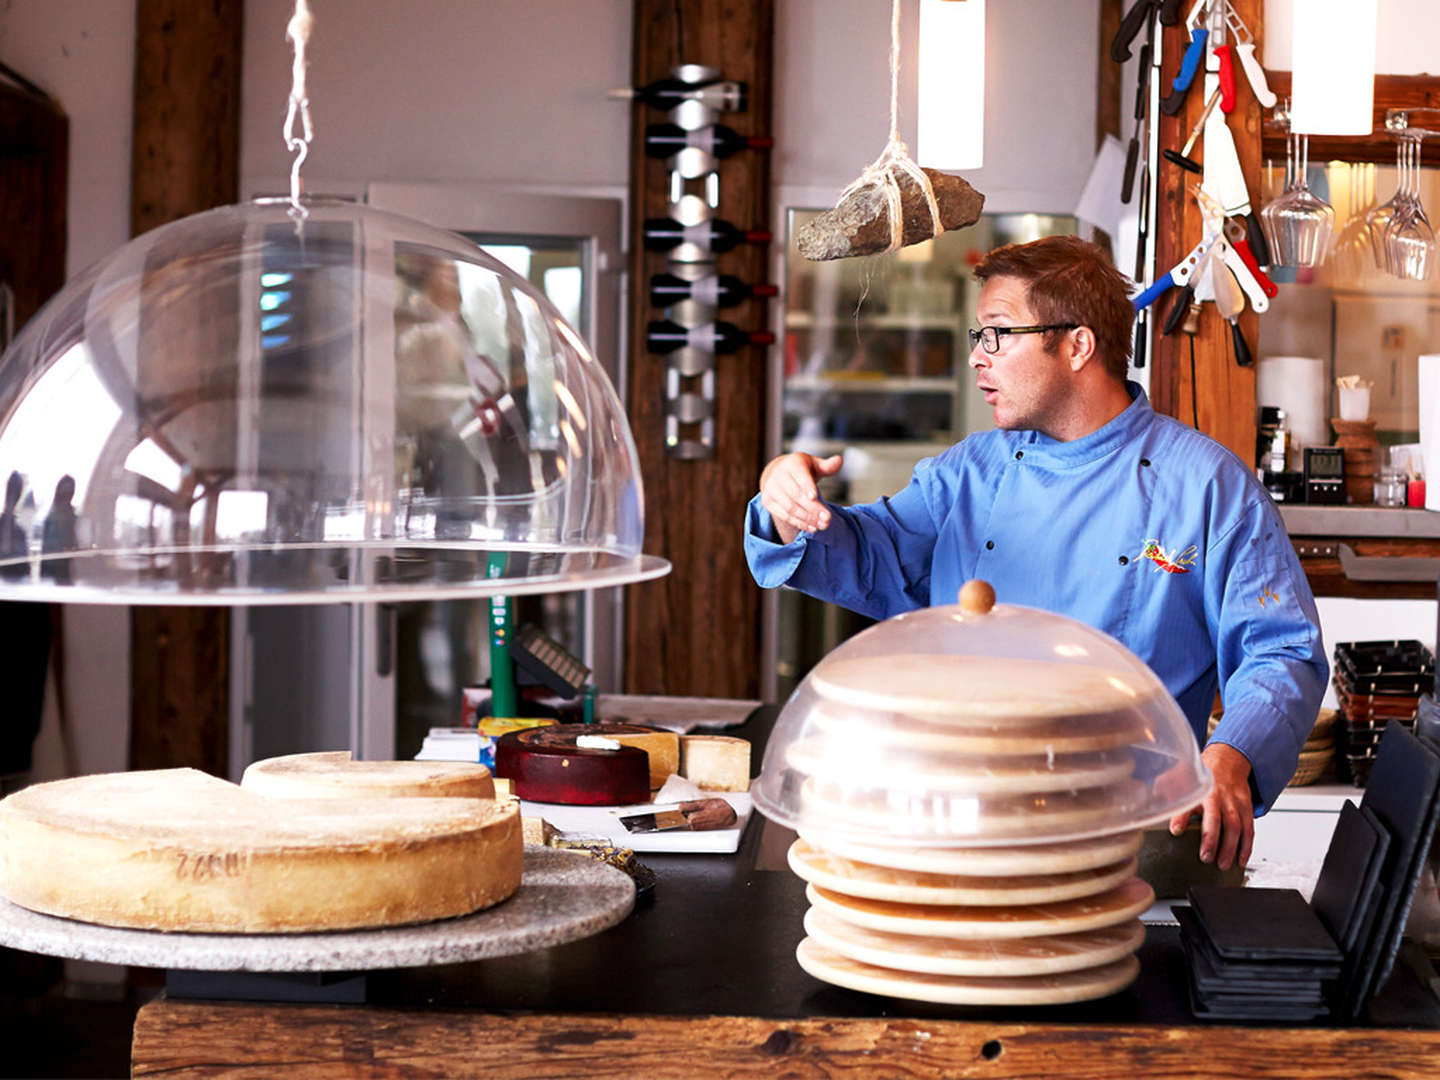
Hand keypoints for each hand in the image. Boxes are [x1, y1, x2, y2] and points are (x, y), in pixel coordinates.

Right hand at [758, 453, 842, 544]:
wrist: (777, 474)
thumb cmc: (801, 470)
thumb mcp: (814, 465)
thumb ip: (828, 466)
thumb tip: (840, 461)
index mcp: (792, 464)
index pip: (800, 475)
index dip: (807, 486)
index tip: (815, 497)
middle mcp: (778, 475)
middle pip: (796, 495)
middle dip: (813, 508)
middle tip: (828, 518)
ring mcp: (771, 490)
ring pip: (790, 507)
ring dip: (808, 518)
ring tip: (823, 525)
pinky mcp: (768, 502)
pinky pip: (784, 515)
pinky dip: (799, 523)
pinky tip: (812, 527)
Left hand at [1168, 742, 1254, 870]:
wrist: (1227, 761)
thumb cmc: (1202, 773)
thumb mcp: (1179, 776)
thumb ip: (1165, 790)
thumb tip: (1149, 805)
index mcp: (1199, 787)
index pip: (1188, 801)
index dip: (1181, 816)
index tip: (1175, 830)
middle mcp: (1217, 795)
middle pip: (1216, 818)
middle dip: (1211, 839)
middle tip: (1205, 857)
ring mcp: (1234, 802)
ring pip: (1236, 826)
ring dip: (1230, 848)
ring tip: (1222, 864)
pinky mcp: (1246, 807)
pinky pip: (1249, 828)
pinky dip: (1246, 846)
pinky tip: (1240, 860)